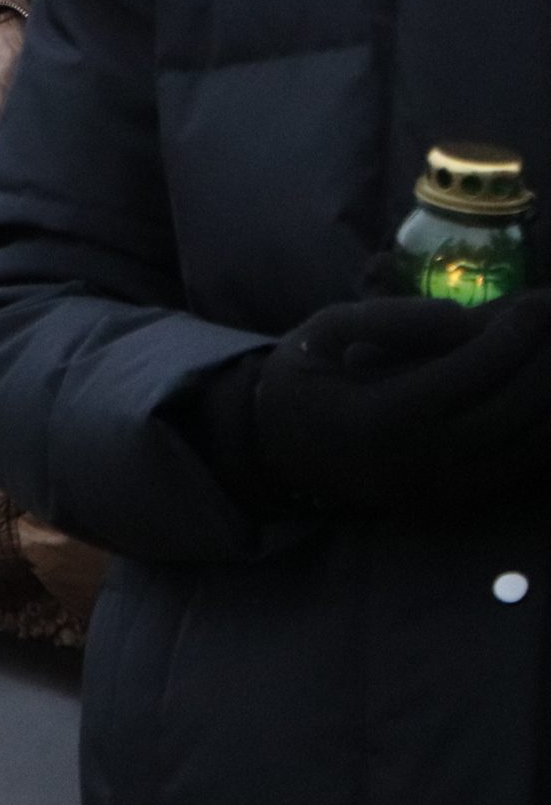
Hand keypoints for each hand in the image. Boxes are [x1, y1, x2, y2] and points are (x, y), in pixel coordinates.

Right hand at [253, 290, 550, 507]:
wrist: (280, 453)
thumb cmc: (301, 382)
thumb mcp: (321, 333)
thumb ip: (386, 319)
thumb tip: (462, 317)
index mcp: (375, 418)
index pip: (464, 377)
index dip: (511, 338)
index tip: (540, 303)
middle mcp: (414, 463)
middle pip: (509, 413)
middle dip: (546, 363)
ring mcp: (439, 490)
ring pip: (527, 447)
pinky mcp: (456, 502)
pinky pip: (521, 469)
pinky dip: (546, 433)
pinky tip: (547, 394)